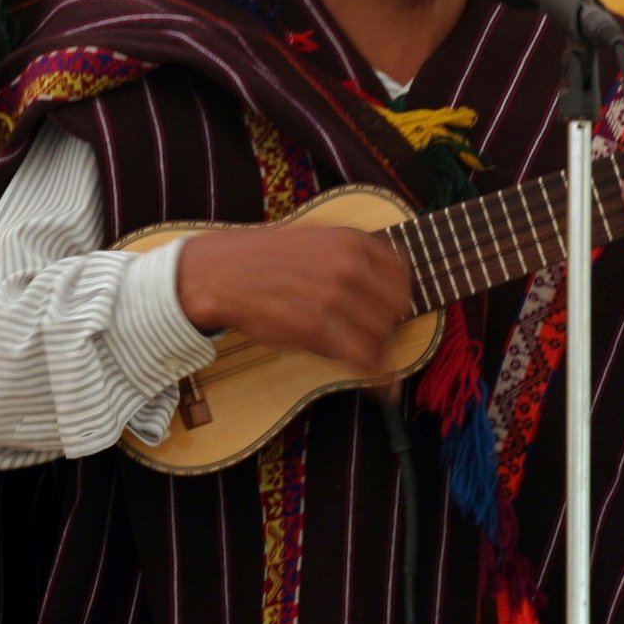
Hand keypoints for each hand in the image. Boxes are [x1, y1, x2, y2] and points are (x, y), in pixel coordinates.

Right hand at [176, 223, 412, 376]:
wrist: (222, 274)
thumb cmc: (264, 257)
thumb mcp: (315, 235)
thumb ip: (351, 250)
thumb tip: (388, 272)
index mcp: (351, 240)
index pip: (401, 272)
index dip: (399, 294)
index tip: (392, 308)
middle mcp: (349, 265)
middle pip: (396, 305)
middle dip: (390, 324)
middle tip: (377, 335)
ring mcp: (335, 297)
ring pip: (382, 334)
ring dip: (379, 350)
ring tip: (368, 356)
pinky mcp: (318, 328)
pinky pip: (364, 358)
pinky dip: (377, 377)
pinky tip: (382, 388)